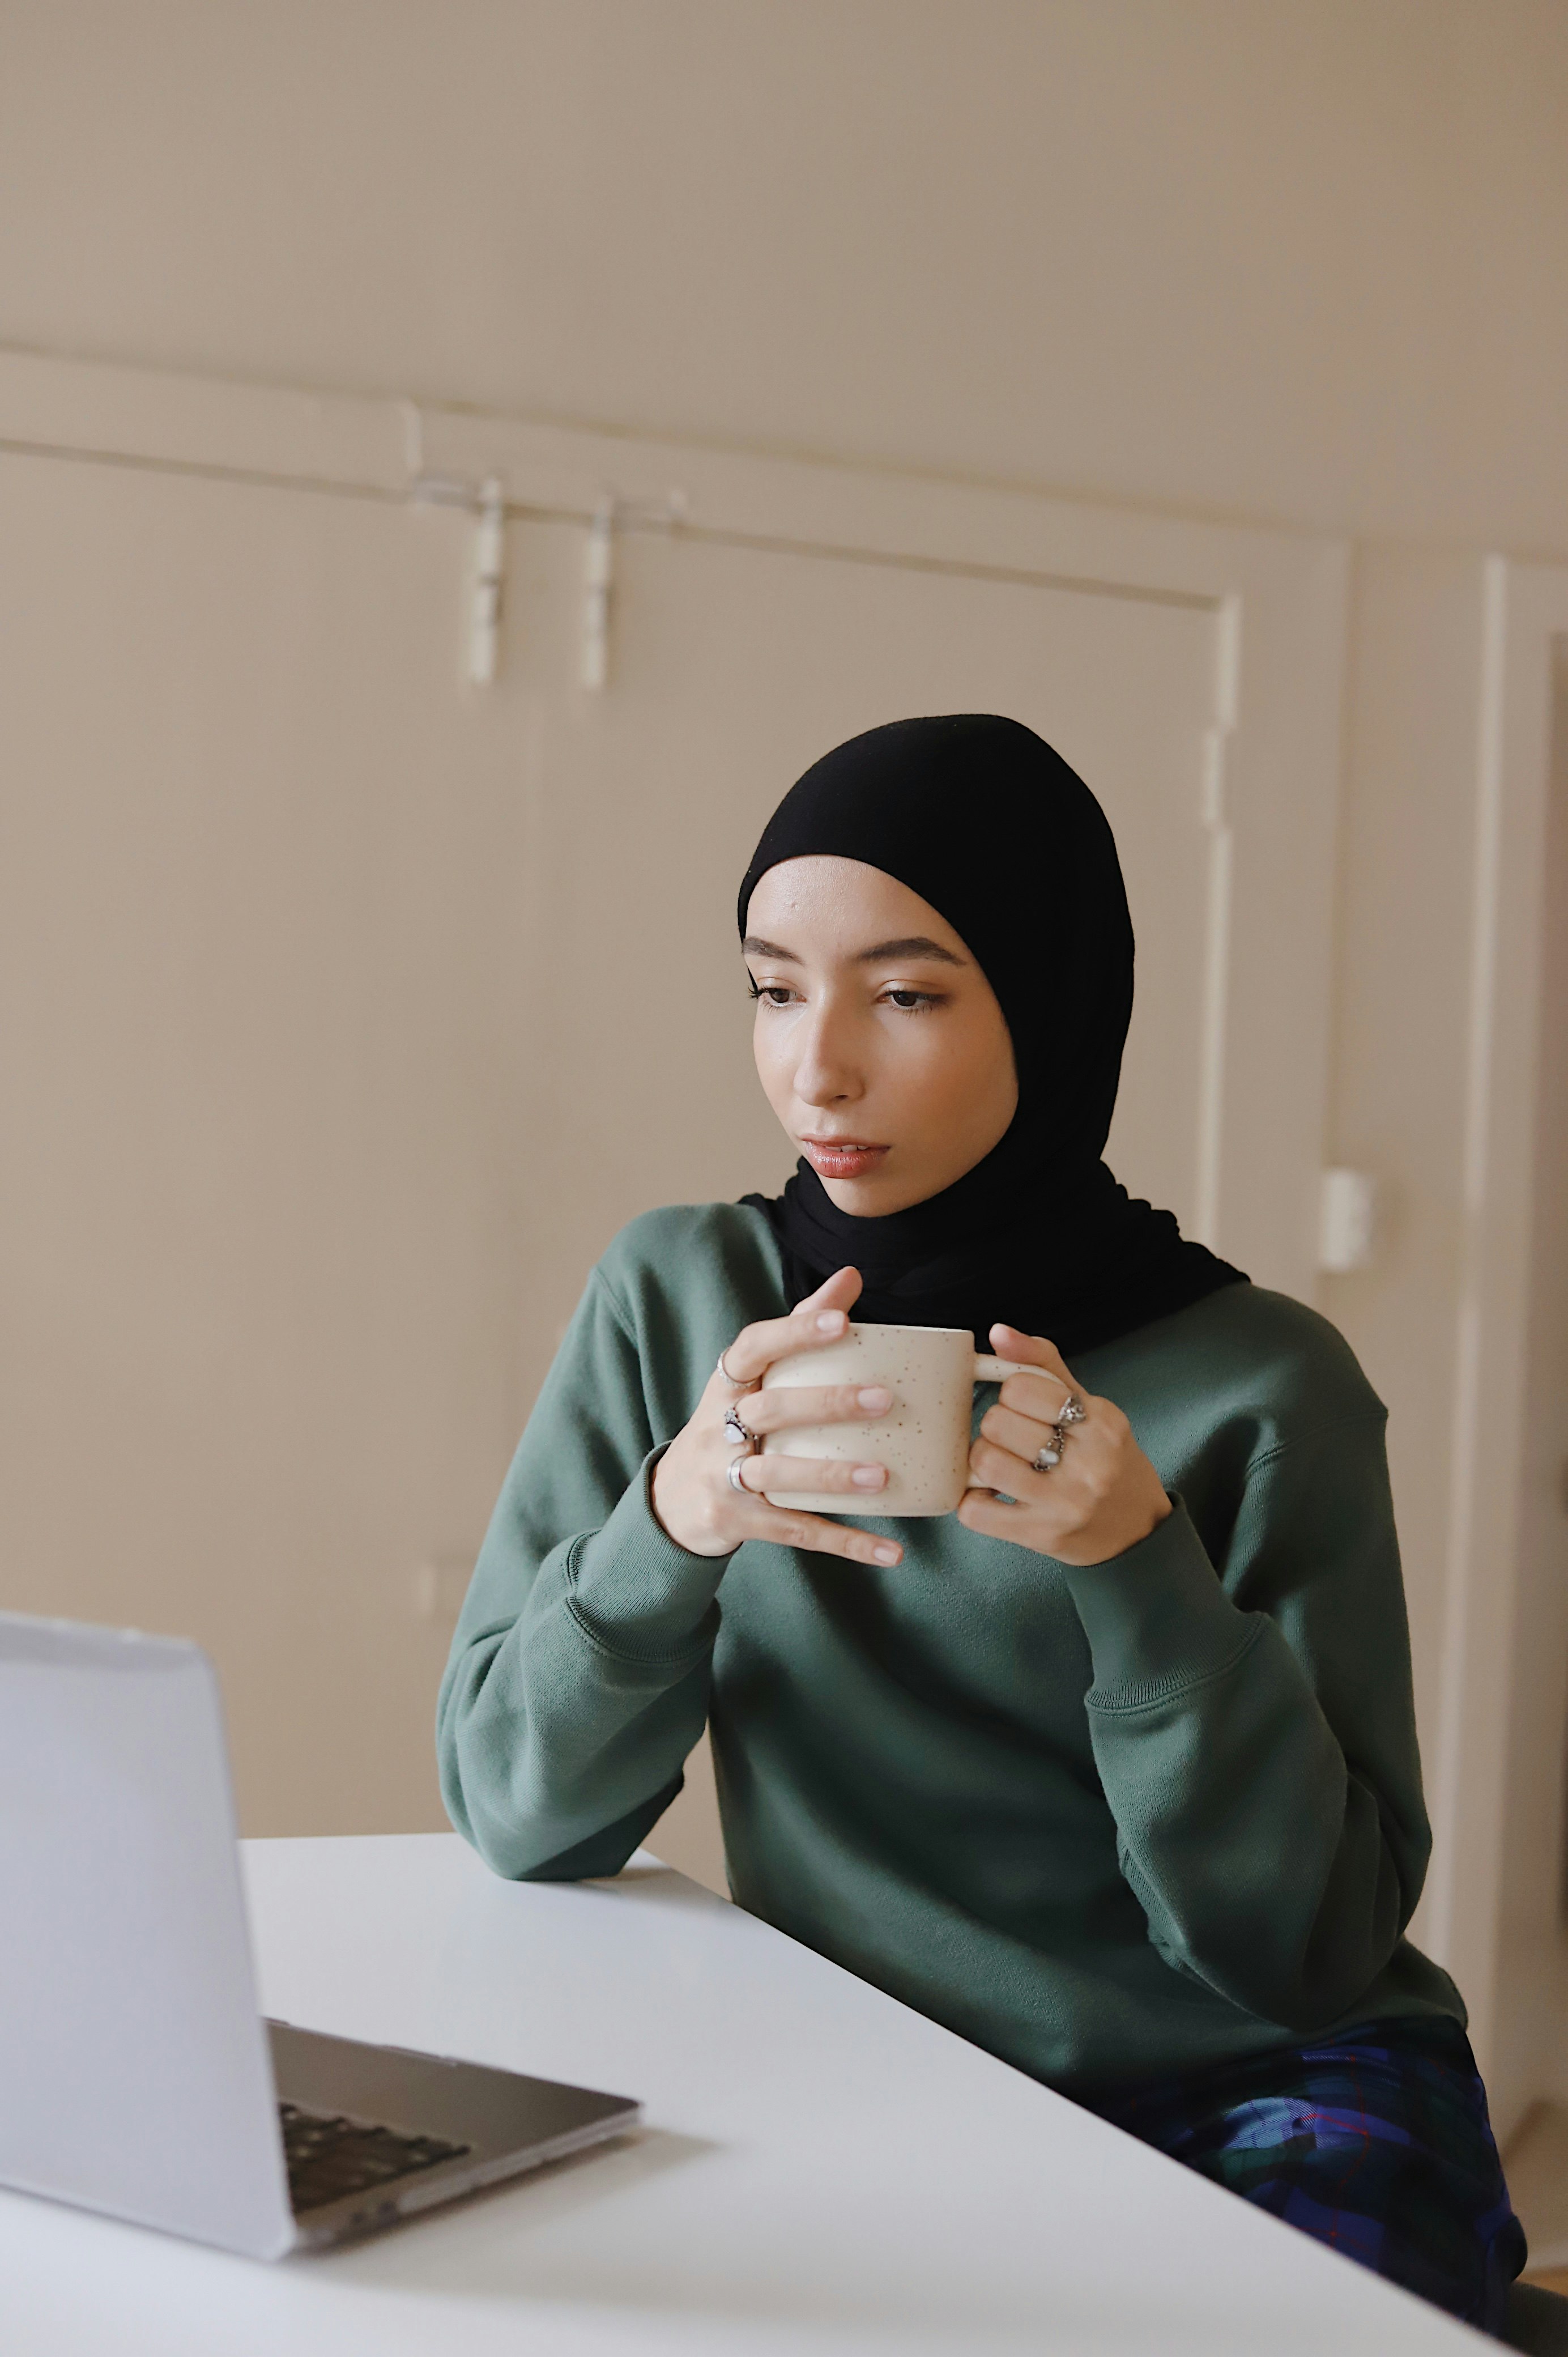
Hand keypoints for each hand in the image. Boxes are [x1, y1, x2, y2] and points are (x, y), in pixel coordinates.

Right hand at [651, 1269, 903, 1568]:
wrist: (670, 1502)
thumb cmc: (727, 1424)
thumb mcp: (751, 1377)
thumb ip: (798, 1326)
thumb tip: (850, 1275)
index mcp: (727, 1384)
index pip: (755, 1347)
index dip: (795, 1331)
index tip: (842, 1320)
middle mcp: (719, 1427)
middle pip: (769, 1410)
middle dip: (825, 1403)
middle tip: (884, 1399)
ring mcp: (724, 1478)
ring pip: (776, 1475)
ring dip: (830, 1476)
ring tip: (882, 1476)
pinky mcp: (738, 1523)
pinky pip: (795, 1532)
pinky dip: (844, 1544)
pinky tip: (891, 1552)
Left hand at [957, 1325, 1170, 1565]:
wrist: (1139, 1532)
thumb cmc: (1109, 1462)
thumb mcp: (1092, 1409)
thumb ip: (1045, 1366)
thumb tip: (998, 1333)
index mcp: (1101, 1424)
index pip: (1021, 1386)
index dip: (1011, 1392)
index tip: (1024, 1406)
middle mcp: (1089, 1464)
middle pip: (998, 1422)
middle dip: (996, 1425)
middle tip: (1013, 1438)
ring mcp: (1065, 1504)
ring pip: (985, 1461)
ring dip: (983, 1459)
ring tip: (1002, 1464)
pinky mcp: (1041, 1536)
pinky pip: (976, 1511)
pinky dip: (972, 1501)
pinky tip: (991, 1496)